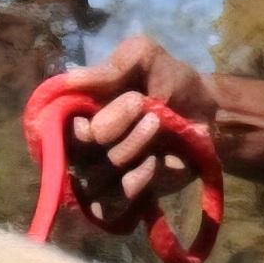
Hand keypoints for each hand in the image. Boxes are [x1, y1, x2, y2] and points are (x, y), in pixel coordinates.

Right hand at [54, 34, 219, 228]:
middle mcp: (82, 150)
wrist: (206, 114)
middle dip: (113, 128)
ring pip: (95, 178)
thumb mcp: (143, 58)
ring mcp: (99, 179)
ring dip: (129, 149)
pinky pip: (111, 203)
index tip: (116, 103)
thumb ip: (109, 68)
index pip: (56, 132)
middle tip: (142, 106)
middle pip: (77, 155)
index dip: (80, 123)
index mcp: (79, 116)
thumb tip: (68, 81)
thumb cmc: (170, 82)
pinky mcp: (118, 202)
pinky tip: (153, 163)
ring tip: (156, 125)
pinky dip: (134, 182)